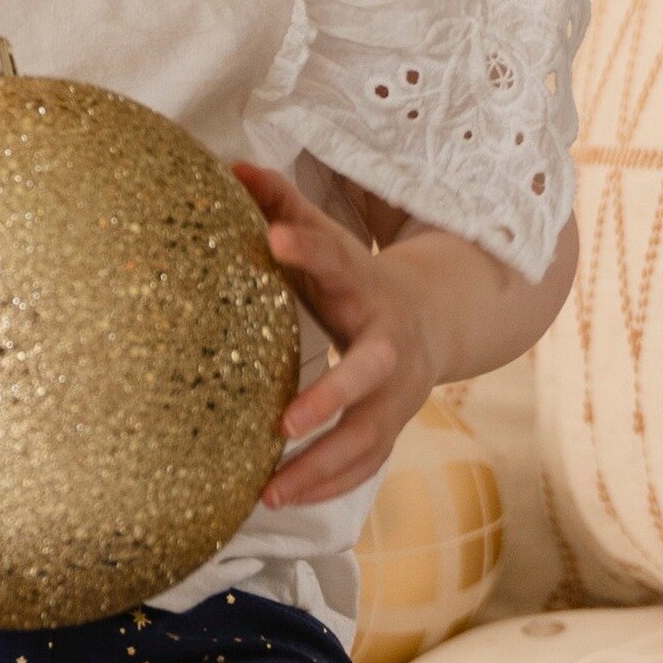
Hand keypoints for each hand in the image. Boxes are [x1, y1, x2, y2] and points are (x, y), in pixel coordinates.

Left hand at [231, 161, 437, 508]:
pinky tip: (280, 498)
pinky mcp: (394, 425)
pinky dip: (328, 484)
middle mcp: (388, 341)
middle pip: (369, 371)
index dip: (307, 248)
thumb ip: (281, 204)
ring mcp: (398, 390)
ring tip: (268, 490)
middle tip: (284, 421)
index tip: (271, 241)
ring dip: (321, 465)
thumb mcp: (325, 238)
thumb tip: (231, 165)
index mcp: (364, 283)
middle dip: (332, 396)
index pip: (337, 258)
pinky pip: (365, 464)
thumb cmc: (354, 276)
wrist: (431, 316)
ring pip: (369, 436)